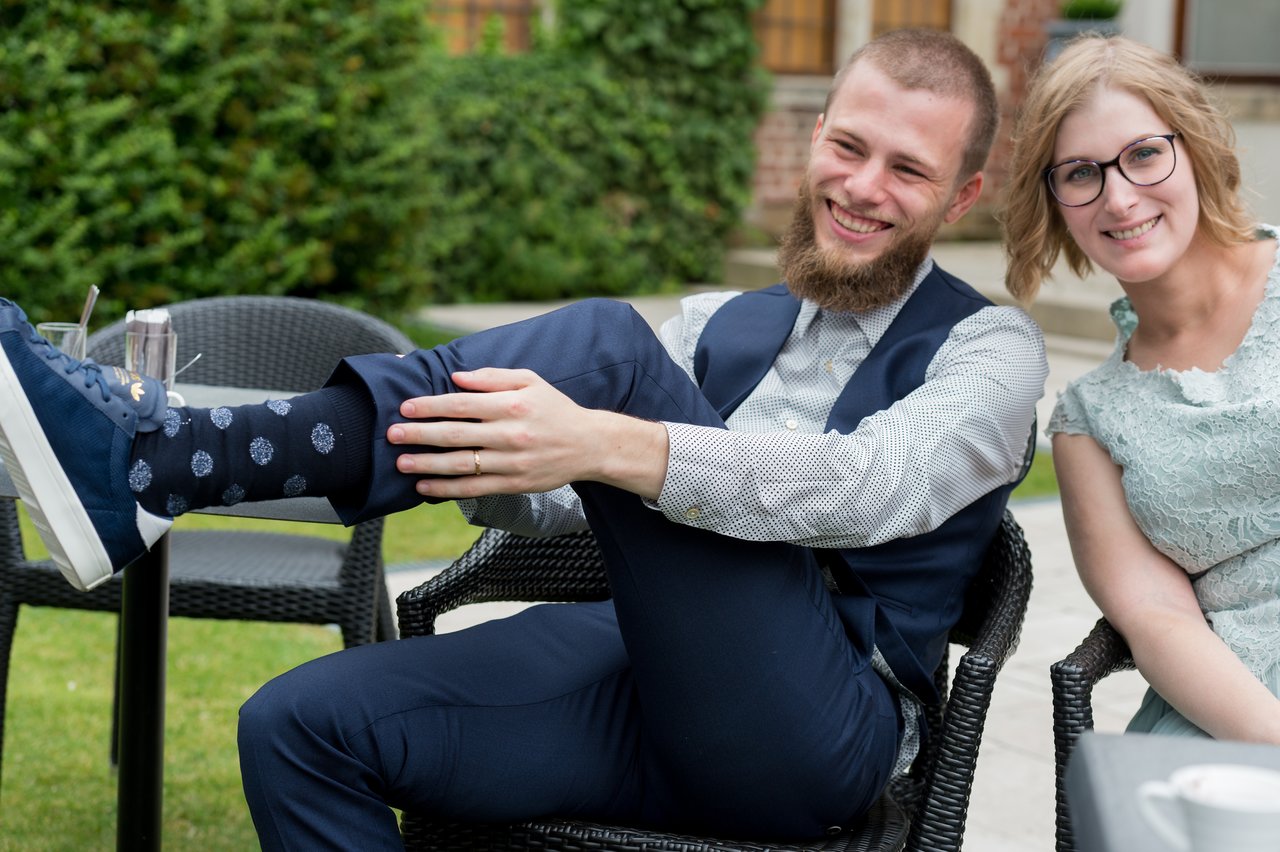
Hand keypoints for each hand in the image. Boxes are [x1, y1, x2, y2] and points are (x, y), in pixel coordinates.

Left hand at [386, 368, 667, 499]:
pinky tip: (426, 486)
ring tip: (402, 463)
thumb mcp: (530, 381)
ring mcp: (512, 462)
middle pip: (456, 435)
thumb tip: (456, 378)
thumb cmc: (555, 409)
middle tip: (392, 435)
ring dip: (428, 464)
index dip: (431, 406)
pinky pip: (475, 488)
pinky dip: (448, 489)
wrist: (589, 445)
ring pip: (462, 465)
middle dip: (420, 435)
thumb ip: (492, 377)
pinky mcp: (515, 484)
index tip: (406, 407)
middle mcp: (511, 434)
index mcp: (512, 405)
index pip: (462, 405)